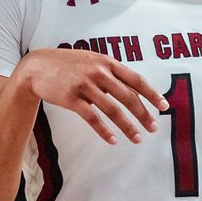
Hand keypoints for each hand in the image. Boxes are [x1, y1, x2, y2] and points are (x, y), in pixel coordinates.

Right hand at [15, 48, 166, 143]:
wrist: (36, 67)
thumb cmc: (67, 64)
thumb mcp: (91, 60)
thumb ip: (110, 72)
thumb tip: (133, 87)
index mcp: (106, 62)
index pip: (136, 79)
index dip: (152, 93)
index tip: (164, 106)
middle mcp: (98, 72)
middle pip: (128, 96)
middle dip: (144, 114)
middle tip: (153, 128)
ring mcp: (84, 85)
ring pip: (112, 110)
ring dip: (127, 126)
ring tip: (137, 139)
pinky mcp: (71, 98)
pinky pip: (92, 118)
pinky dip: (104, 130)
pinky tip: (112, 140)